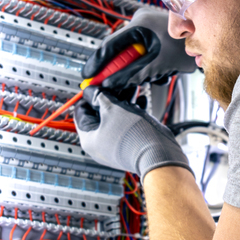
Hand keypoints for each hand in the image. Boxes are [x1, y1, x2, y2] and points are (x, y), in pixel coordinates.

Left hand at [74, 87, 192, 178]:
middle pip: (98, 114)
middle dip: (109, 97)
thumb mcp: (112, 109)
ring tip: (131, 90)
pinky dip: (132, 112)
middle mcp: (99, 145)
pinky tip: (141, 101)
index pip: (80, 112)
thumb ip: (99, 97)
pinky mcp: (129, 144)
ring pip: (115, 118)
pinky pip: (126, 125)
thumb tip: (91, 91)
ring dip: (122, 102)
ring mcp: (115, 146)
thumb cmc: (133, 136)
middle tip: (117, 85)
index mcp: (88, 139)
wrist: (158, 155)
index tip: (98, 85)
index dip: (89, 95)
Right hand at [81, 7, 196, 89]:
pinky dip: (151, 71)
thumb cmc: (189, 48)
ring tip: (159, 74)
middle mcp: (141, 26)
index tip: (89, 78)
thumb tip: (109, 85)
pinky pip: (144, 60)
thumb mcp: (156, 65)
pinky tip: (165, 72)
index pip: (109, 46)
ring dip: (143, 73)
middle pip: (121, 55)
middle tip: (119, 87)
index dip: (98, 64)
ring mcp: (149, 33)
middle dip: (126, 72)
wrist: (214, 45)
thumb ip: (130, 75)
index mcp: (138, 24)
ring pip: (134, 61)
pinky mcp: (156, 43)